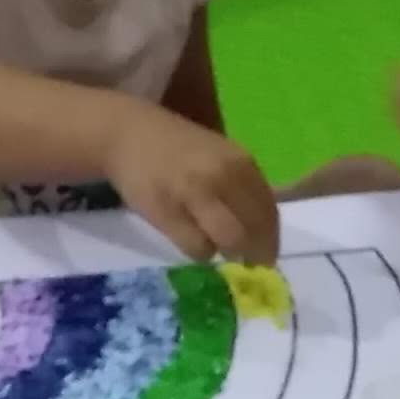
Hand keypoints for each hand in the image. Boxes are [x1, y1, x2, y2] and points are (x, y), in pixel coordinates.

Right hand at [105, 106, 279, 264]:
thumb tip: (264, 231)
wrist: (129, 135)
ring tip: (219, 249)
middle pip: (254, 231)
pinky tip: (193, 241)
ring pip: (229, 241)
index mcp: (240, 162)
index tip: (266, 253)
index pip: (269, 212)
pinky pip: (196, 248)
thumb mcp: (220, 156)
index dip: (271, 239)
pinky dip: (200, 252)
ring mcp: (193, 193)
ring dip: (228, 253)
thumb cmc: (179, 149)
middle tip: (247, 263)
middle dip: (255, 254)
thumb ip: (243, 186)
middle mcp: (221, 176)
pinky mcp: (166, 212)